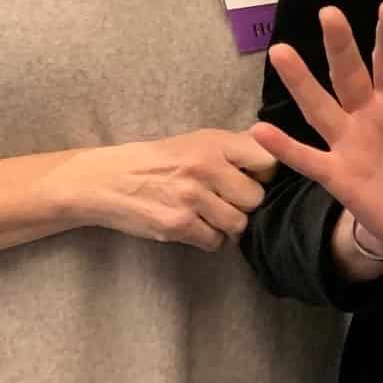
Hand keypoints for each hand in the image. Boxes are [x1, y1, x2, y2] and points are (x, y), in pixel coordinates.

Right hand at [64, 128, 275, 251]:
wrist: (107, 180)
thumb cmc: (158, 161)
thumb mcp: (196, 141)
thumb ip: (233, 149)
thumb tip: (276, 158)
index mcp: (214, 143)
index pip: (268, 161)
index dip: (264, 173)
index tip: (250, 177)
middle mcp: (205, 168)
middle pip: (255, 198)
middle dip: (243, 203)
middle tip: (224, 199)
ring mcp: (191, 198)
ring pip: (238, 224)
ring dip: (227, 224)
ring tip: (208, 213)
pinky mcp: (177, 225)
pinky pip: (215, 242)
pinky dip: (208, 239)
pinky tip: (193, 225)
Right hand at [250, 2, 382, 255]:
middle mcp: (367, 119)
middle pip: (350, 76)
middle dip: (340, 46)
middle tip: (329, 12)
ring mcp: (348, 145)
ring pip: (320, 109)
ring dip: (301, 82)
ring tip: (281, 51)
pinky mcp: (337, 176)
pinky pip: (308, 160)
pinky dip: (285, 147)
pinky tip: (259, 131)